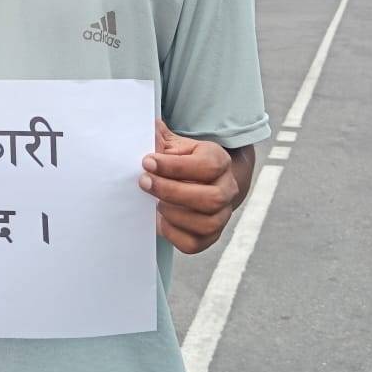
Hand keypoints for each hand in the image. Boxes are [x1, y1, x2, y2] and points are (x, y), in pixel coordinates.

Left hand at [138, 119, 239, 254]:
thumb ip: (161, 140)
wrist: (203, 183)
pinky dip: (173, 233)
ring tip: (155, 203)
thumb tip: (148, 128)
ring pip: (205, 223)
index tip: (147, 162)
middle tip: (144, 182)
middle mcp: (227, 189)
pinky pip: (194, 243)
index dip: (174, 166)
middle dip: (172, 191)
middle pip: (210, 198)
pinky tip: (160, 220)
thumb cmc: (184, 162)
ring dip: (173, 213)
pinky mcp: (210, 237)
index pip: (206, 166)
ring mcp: (222, 215)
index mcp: (219, 161)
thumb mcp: (175, 146)